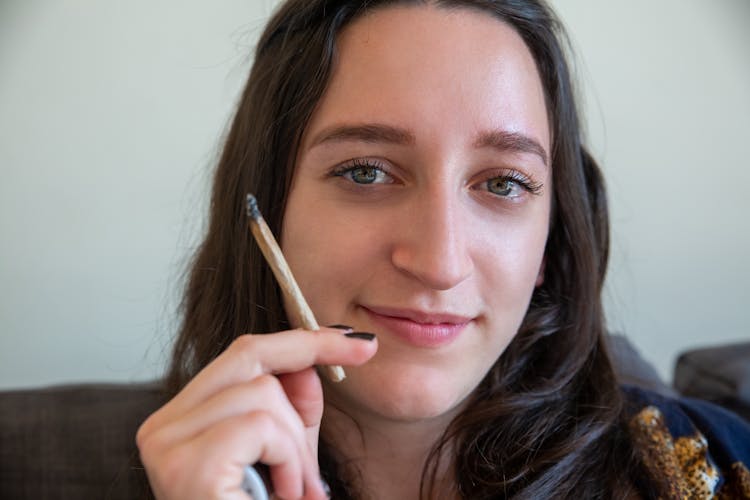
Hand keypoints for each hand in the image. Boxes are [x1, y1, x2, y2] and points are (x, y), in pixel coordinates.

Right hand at [136, 327, 376, 499]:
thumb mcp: (287, 458)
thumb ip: (294, 411)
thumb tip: (312, 363)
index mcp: (178, 421)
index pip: (242, 353)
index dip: (303, 339)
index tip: (357, 342)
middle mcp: (160, 428)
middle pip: (250, 358)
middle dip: (308, 375)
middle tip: (341, 402)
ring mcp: (166, 446)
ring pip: (263, 393)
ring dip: (298, 448)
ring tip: (294, 493)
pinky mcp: (188, 467)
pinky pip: (261, 426)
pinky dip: (288, 462)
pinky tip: (283, 497)